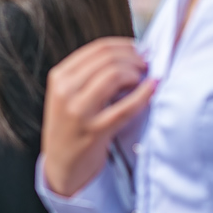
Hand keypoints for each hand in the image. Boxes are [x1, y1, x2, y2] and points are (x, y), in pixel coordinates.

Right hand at [41, 37, 156, 196]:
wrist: (61, 165)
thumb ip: (90, 76)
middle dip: (134, 58)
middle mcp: (65, 90)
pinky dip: (144, 94)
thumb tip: (130, 55)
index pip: (97, 48)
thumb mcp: (69, 95)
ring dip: (137, 74)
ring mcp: (79, 111)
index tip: (140, 50)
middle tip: (148, 65)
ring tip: (145, 80)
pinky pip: (126, 107)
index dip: (125, 46)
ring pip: (114, 76)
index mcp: (59, 76)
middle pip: (108, 59)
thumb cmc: (71, 127)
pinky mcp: (95, 131)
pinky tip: (153, 88)